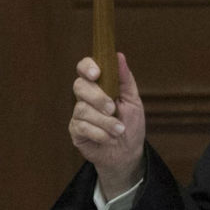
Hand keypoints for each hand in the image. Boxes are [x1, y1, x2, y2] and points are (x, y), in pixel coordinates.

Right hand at [69, 52, 145, 197]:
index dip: (87, 67)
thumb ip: (125, 80)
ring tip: (119, 130)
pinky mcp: (75, 131)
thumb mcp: (133, 101)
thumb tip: (119, 55)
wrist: (128, 153)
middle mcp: (86, 98)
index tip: (96, 74)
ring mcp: (79, 114)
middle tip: (112, 108)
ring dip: (104, 121)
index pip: (85, 68)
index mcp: (99, 86)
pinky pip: (81, 127)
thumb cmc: (131, 125)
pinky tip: (109, 139)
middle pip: (80, 86)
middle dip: (97, 97)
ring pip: (82, 109)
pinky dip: (99, 133)